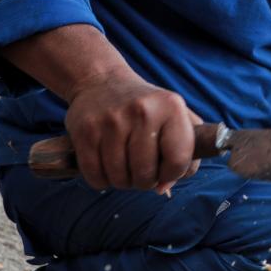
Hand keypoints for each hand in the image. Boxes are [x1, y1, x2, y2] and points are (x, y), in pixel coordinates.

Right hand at [63, 69, 202, 193]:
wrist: (103, 81)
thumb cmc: (147, 109)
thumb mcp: (176, 119)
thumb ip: (185, 156)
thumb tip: (163, 189)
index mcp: (171, 107)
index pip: (178, 160)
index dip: (173, 174)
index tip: (165, 169)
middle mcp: (142, 111)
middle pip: (146, 174)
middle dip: (145, 181)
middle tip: (142, 169)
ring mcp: (111, 120)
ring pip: (119, 178)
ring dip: (123, 181)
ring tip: (125, 166)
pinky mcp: (85, 131)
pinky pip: (95, 176)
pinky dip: (101, 180)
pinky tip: (107, 166)